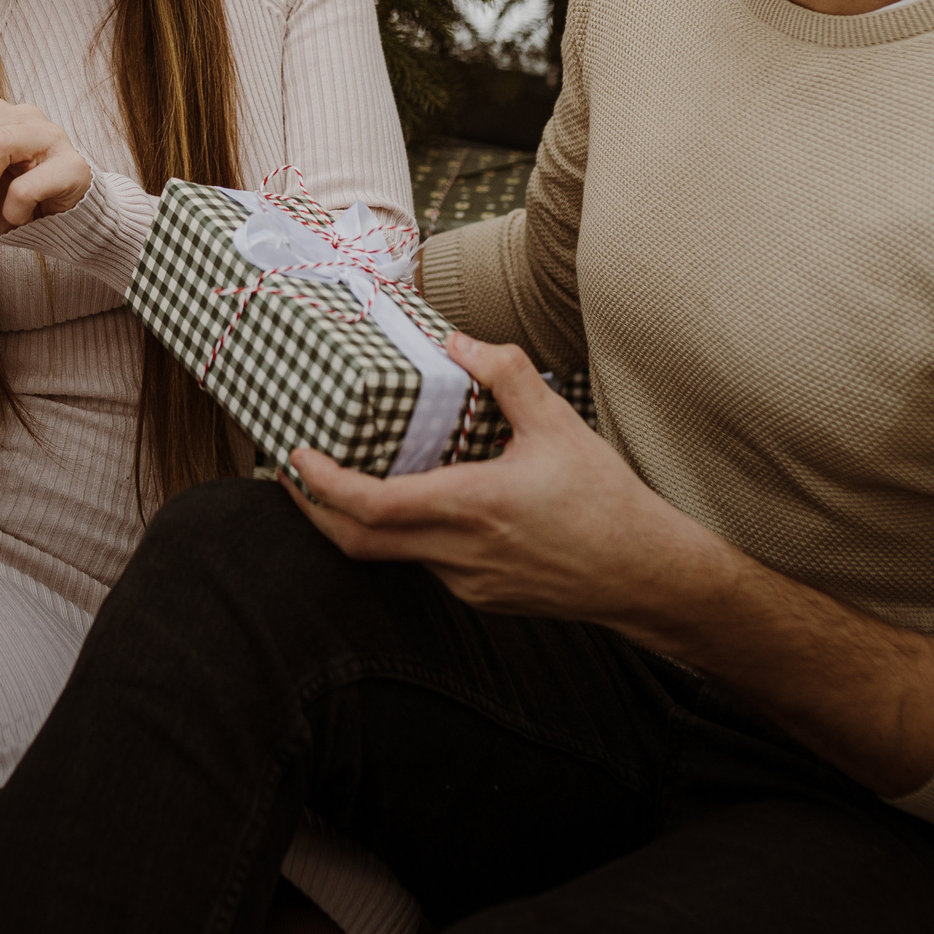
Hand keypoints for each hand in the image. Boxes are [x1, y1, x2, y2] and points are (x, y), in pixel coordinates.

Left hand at [286, 333, 731, 626]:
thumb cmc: (605, 501)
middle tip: (290, 472)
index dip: (323, 485)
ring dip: (358, 521)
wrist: (643, 574)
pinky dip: (400, 533)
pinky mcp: (478, 594)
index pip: (372, 508)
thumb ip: (505, 374)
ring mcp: (465, 581)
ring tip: (342, 477)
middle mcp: (458, 553)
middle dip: (314, 509)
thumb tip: (459, 340)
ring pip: (390, 555)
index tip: (295, 457)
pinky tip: (409, 501)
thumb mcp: (558, 424)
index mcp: (472, 507)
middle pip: (358, 543)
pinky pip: (423, 562)